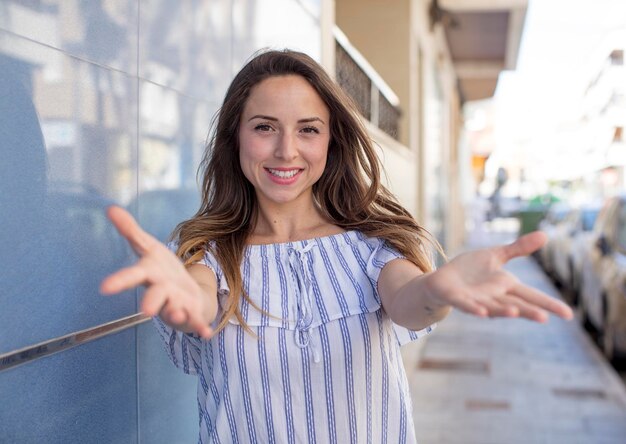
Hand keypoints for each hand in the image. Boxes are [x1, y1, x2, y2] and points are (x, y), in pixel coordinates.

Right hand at [100, 206, 213, 337]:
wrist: (185, 293)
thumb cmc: (162, 271)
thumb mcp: (149, 247)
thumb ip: (131, 230)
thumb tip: (110, 208)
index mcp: (150, 275)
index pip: (133, 276)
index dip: (120, 281)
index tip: (104, 288)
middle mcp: (161, 292)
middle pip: (155, 295)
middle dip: (152, 301)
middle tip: (146, 311)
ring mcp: (176, 304)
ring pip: (174, 309)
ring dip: (176, 312)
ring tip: (177, 313)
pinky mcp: (192, 313)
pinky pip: (195, 321)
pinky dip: (200, 326)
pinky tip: (207, 332)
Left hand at [424, 231, 573, 322]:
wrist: (441, 280)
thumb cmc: (470, 271)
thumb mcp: (495, 255)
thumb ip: (518, 248)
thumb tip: (545, 235)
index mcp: (505, 286)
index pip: (531, 296)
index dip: (548, 304)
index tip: (569, 314)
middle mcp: (493, 296)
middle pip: (514, 304)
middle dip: (528, 311)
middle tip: (545, 318)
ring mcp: (475, 299)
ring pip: (492, 307)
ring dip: (503, 310)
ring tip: (516, 313)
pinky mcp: (457, 298)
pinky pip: (466, 305)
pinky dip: (474, 308)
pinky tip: (482, 312)